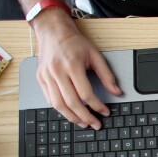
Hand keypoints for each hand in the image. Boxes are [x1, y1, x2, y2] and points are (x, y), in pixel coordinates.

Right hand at [34, 13, 120, 129]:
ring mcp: (46, 76)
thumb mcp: (95, 55)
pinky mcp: (40, 79)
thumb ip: (107, 75)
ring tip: (83, 123)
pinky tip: (70, 113)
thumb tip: (117, 92)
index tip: (105, 112)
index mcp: (72, 65)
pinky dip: (60, 109)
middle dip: (84, 117)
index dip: (97, 106)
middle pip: (71, 102)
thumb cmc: (74, 43)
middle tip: (94, 124)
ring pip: (58, 104)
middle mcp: (57, 72)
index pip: (85, 93)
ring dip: (71, 117)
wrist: (53, 32)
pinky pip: (49, 100)